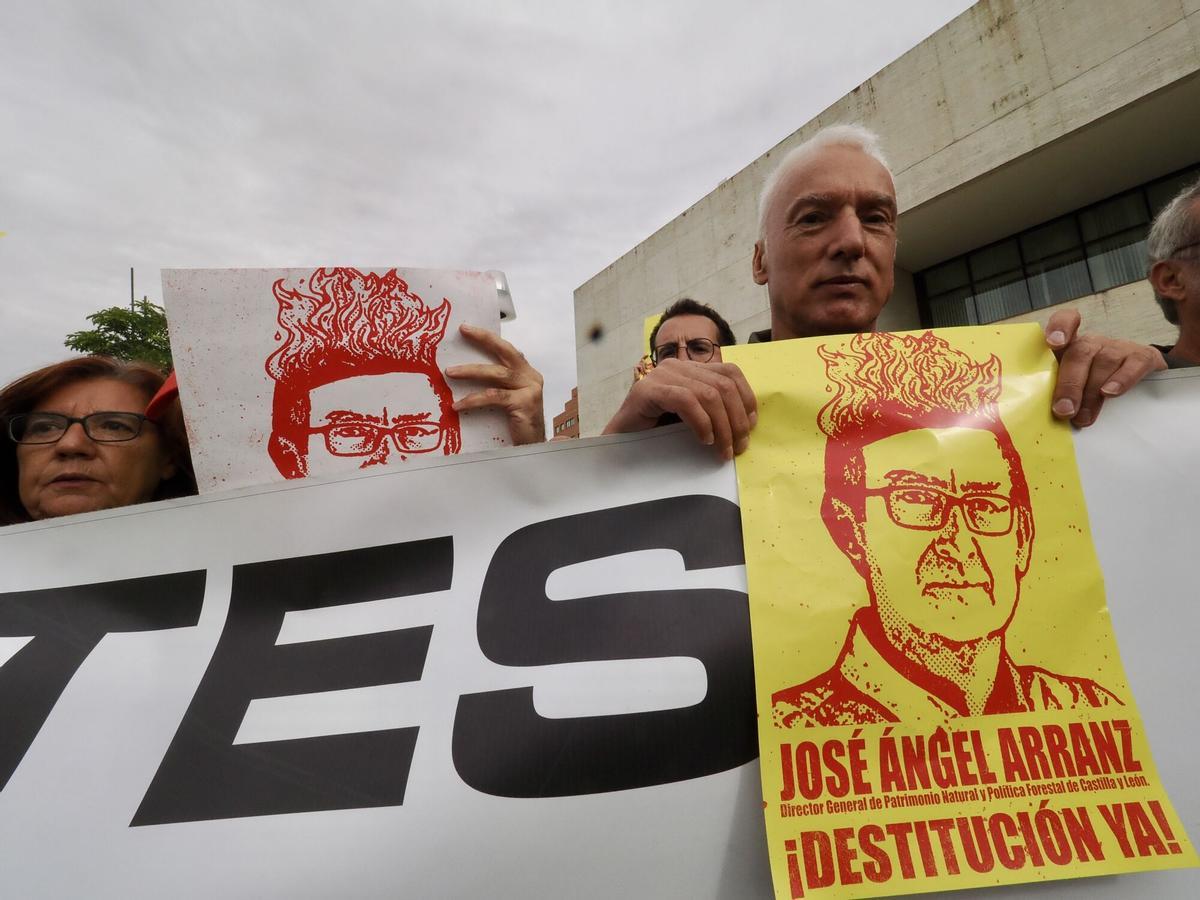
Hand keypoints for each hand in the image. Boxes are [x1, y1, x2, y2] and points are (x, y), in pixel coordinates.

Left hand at [445, 323, 545, 444]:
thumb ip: (496, 384)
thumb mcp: (507, 399)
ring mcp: (530, 389)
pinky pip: (493, 397)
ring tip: (449, 373)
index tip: (467, 329)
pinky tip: (458, 405)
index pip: (506, 350)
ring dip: (470, 371)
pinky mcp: (524, 403)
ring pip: (496, 374)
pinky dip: (473, 400)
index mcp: (527, 373)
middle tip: (464, 331)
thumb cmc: (517, 424)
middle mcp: (531, 377)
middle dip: (484, 339)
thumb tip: (468, 371)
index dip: (487, 338)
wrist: (533, 447)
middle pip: (505, 351)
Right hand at [602, 357, 756, 459]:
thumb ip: (714, 411)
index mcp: (690, 368)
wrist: (617, 445)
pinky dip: (701, 422)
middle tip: (738, 447)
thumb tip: (748, 422)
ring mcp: (660, 376)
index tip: (751, 426)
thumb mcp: (693, 418)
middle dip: (737, 420)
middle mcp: (676, 366)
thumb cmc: (655, 434)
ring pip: (708, 394)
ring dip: (723, 427)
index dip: (746, 398)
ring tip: (722, 450)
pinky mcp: (646, 390)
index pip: (730, 372)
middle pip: (723, 385)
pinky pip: (686, 401)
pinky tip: (704, 439)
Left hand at [1044, 309, 1165, 426]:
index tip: (1053, 342)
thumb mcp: (1076, 385)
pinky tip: (1110, 393)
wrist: (1138, 377)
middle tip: (1064, 410)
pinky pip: (1133, 365)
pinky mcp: (1142, 358)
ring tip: (1084, 417)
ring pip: (1104, 362)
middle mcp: (1093, 343)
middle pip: (1080, 353)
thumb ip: (1063, 394)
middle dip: (1069, 384)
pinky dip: (1121, 380)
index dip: (1059, 327)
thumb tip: (1057, 416)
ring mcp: (1118, 348)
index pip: (1065, 321)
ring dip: (1091, 393)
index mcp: (1071, 346)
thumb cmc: (1094, 382)